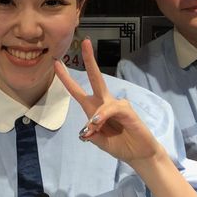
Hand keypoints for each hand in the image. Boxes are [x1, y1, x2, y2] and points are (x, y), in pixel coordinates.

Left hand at [54, 38, 165, 164]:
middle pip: (95, 78)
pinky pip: (111, 108)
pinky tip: (99, 123)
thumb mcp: (100, 143)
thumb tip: (86, 129)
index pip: (77, 91)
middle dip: (89, 60)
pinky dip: (103, 115)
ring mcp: (116, 105)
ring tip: (94, 128)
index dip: (66, 78)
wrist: (140, 154)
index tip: (56, 64)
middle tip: (85, 42)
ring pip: (102, 99)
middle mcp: (104, 103)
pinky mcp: (127, 110)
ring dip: (96, 115)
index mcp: (94, 109)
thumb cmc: (121, 145)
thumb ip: (92, 136)